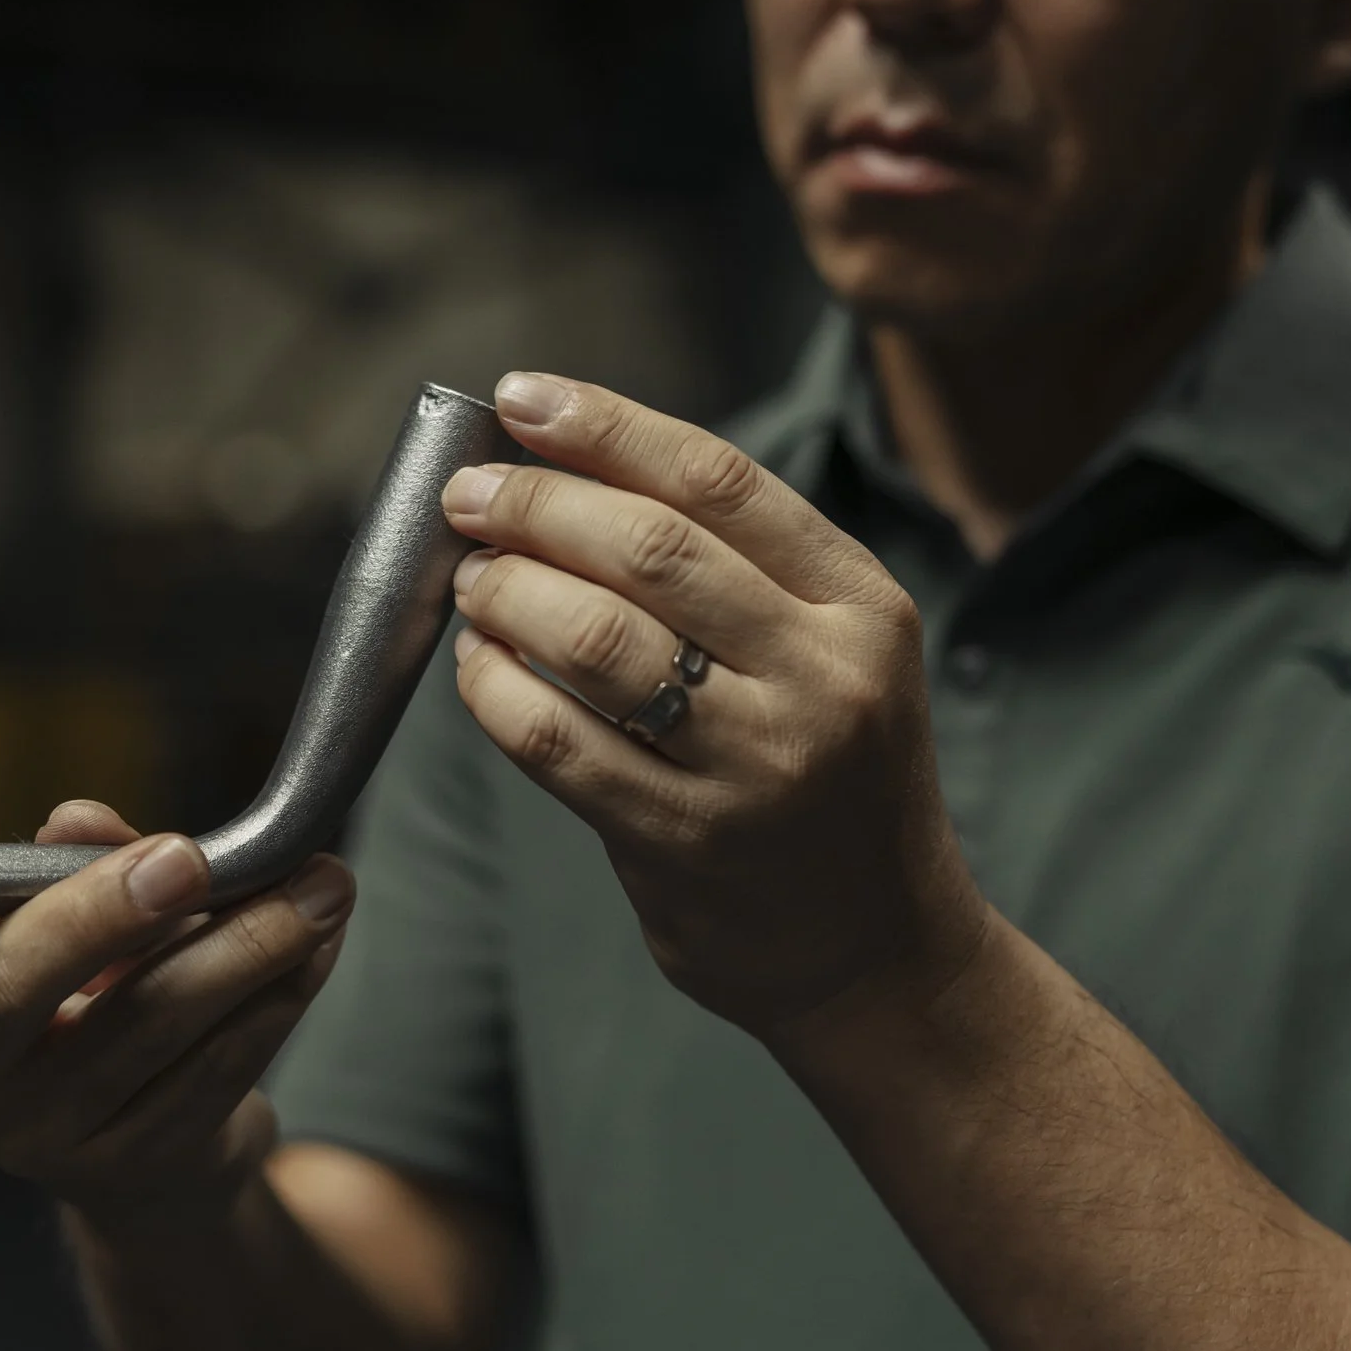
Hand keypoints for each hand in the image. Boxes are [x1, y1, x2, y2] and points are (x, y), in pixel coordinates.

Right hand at [0, 799, 354, 1229]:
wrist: (152, 1150)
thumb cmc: (91, 1000)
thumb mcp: (71, 924)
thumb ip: (79, 865)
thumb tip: (81, 822)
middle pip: (11, 990)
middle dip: (104, 912)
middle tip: (193, 858)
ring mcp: (41, 1138)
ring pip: (147, 1024)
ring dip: (249, 944)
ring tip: (322, 885)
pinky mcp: (134, 1168)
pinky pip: (215, 1068)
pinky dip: (278, 996)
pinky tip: (320, 945)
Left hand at [442, 372, 988, 1036]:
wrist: (879, 952)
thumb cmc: (830, 777)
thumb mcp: (830, 655)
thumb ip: (729, 569)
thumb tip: (562, 466)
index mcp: (863, 607)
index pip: (717, 480)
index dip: (604, 426)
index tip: (520, 398)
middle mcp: (823, 679)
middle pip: (648, 548)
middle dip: (536, 504)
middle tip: (470, 498)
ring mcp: (756, 766)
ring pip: (594, 639)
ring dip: (507, 591)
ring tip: (472, 581)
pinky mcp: (684, 842)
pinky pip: (555, 741)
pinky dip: (494, 688)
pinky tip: (478, 666)